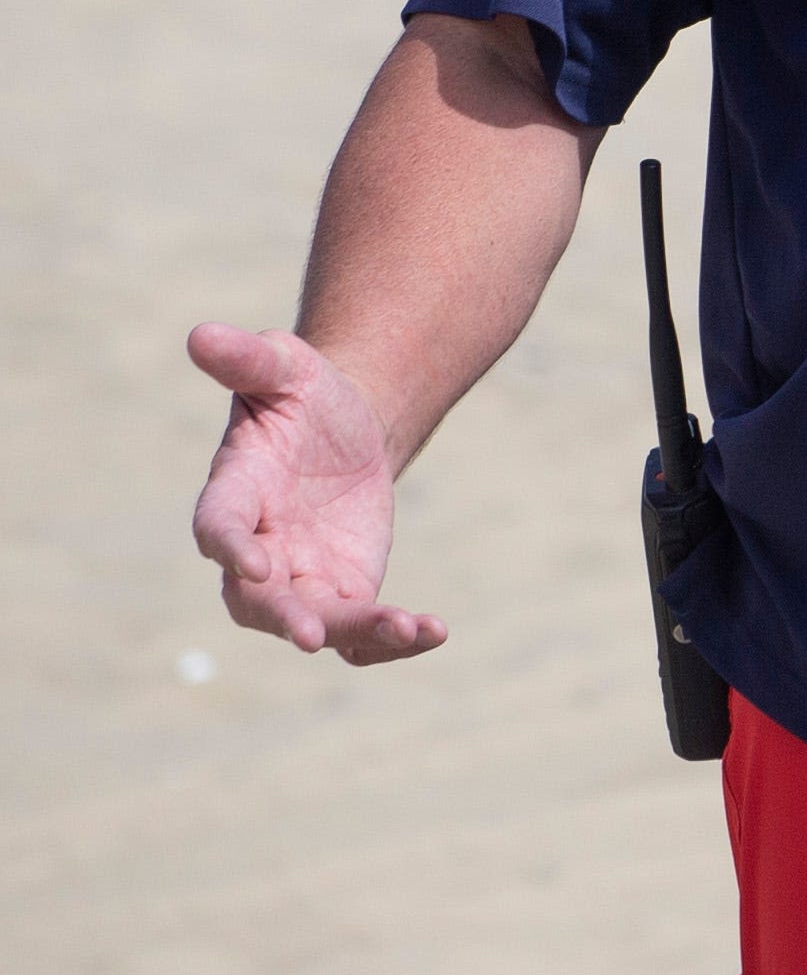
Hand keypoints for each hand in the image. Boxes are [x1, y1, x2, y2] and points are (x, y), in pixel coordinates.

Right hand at [186, 323, 442, 664]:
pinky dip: (391, 640)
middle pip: (256, 598)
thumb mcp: (283, 366)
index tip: (255, 564)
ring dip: (355, 632)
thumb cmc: (306, 394)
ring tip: (408, 629)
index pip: (219, 526)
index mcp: (236, 492)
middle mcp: (260, 546)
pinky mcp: (344, 590)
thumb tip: (203, 335)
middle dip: (282, 617)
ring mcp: (300, 576)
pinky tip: (434, 632)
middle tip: (310, 636)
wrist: (351, 427)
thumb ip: (247, 358)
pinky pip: (360, 630)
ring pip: (316, 622)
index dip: (231, 547)